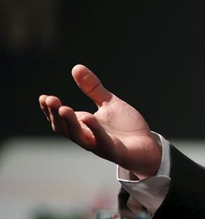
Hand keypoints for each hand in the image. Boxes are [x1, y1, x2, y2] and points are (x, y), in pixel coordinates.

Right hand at [38, 65, 161, 178]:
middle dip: (55, 114)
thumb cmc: (125, 127)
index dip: (49, 110)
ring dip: (70, 122)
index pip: (60, 119)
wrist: (147, 146)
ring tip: (64, 108)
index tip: (43, 97)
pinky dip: (95, 131)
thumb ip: (93, 88)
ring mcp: (99, 145)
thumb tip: (76, 67)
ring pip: (79, 136)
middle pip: (64, 128)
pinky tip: (89, 118)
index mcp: (83, 125)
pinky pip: (102, 142)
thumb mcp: (108, 103)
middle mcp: (87, 136)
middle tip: (49, 99)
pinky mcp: (114, 151)